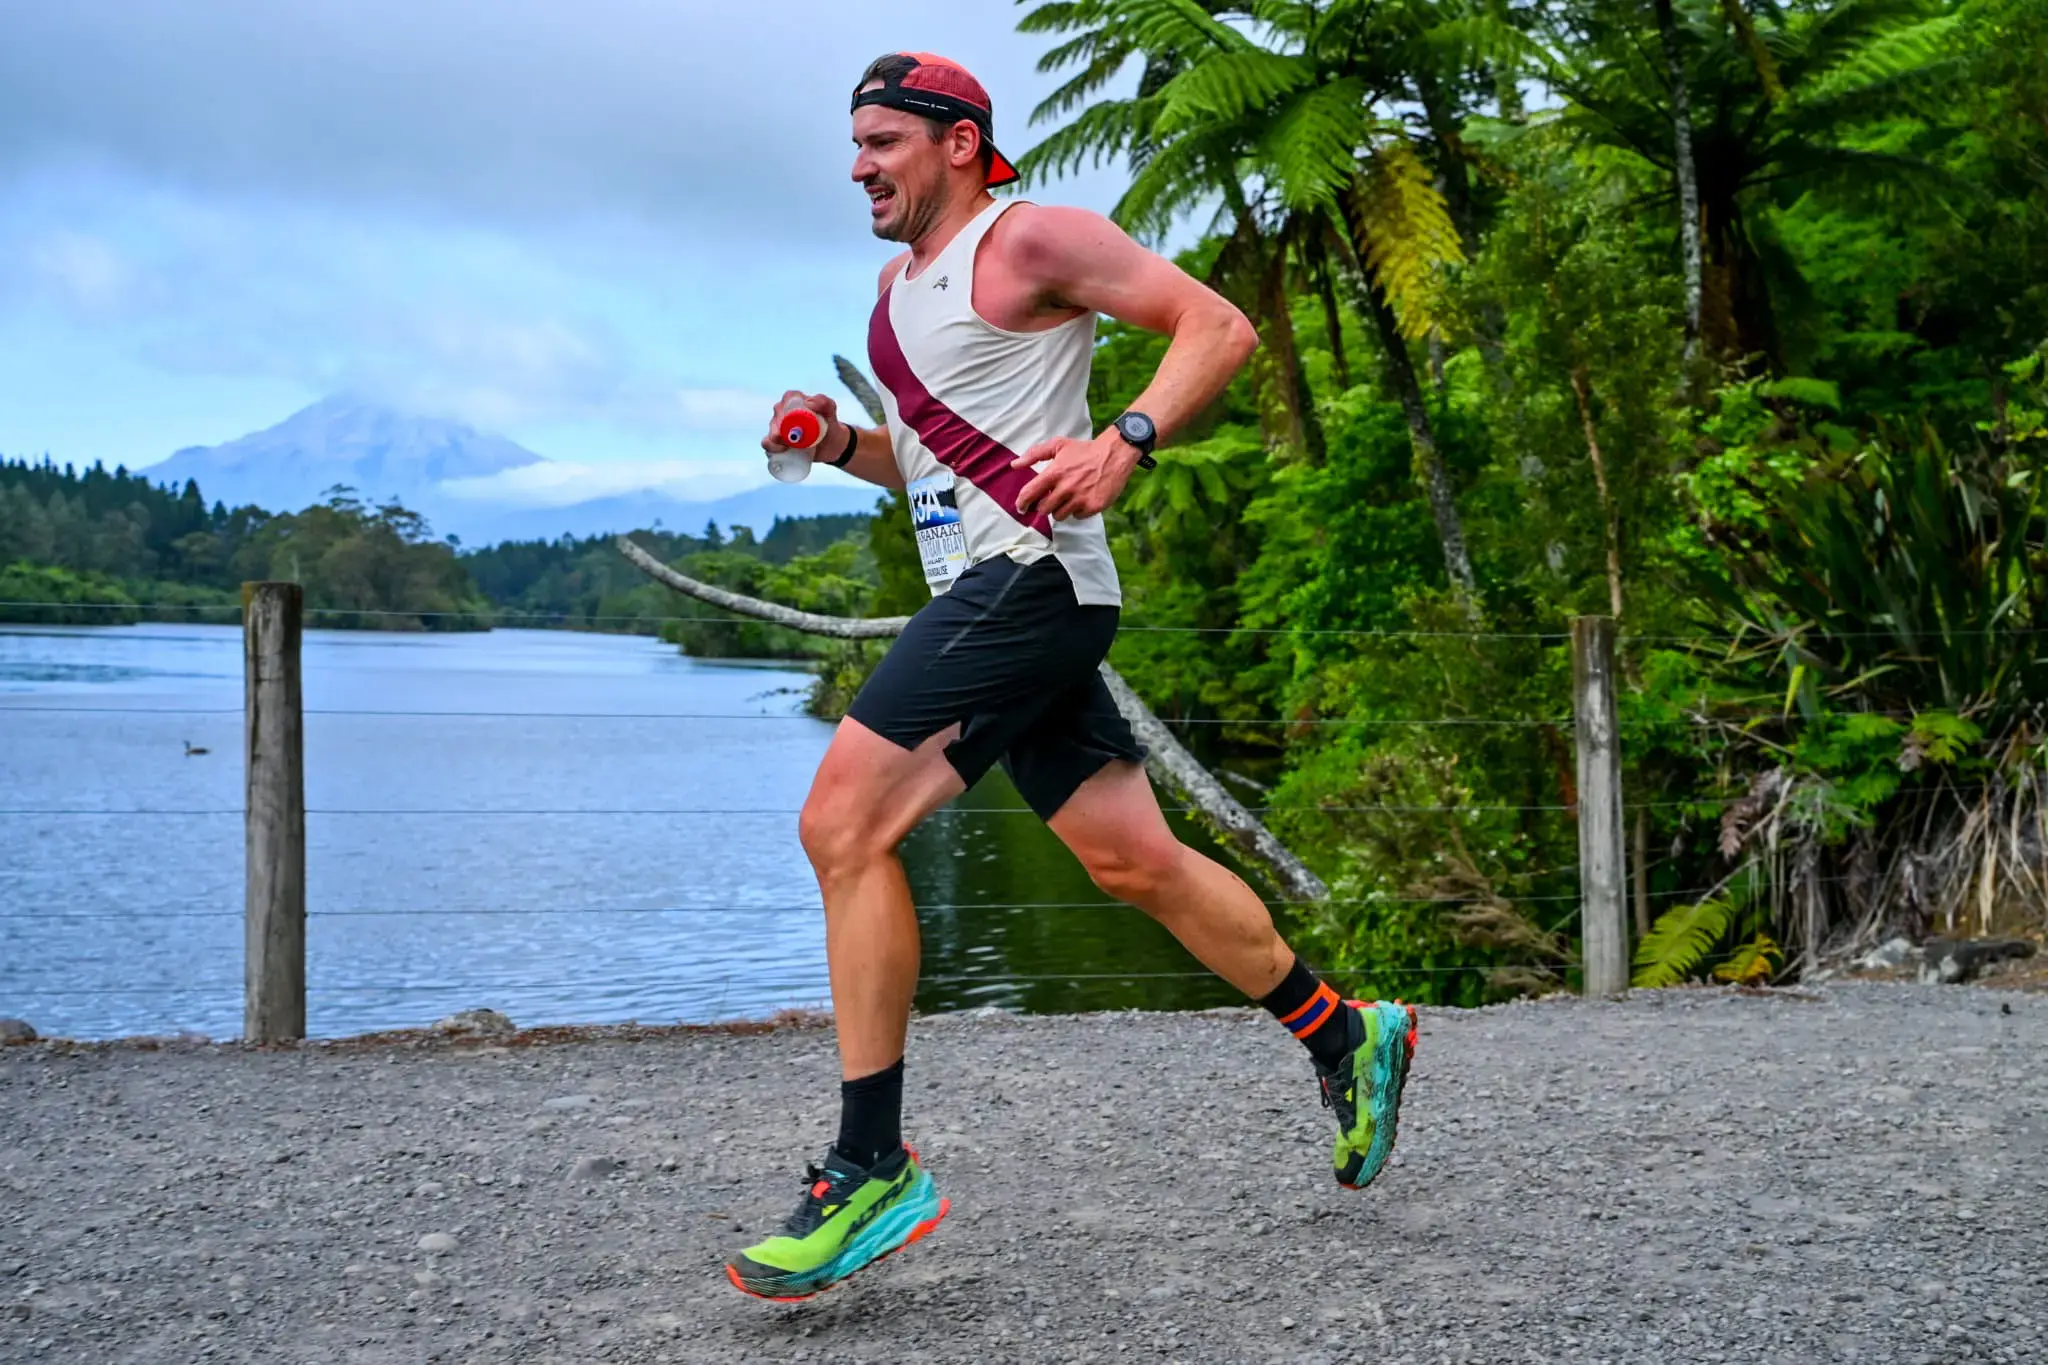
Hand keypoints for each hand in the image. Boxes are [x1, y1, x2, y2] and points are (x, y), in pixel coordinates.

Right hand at [762, 390, 845, 454]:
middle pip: (777, 415)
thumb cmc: (830, 425)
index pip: (788, 398)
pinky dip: (770, 447)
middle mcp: (784, 412)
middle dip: (780, 426)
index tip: (798, 419)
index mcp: (795, 401)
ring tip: (787, 447)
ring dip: (775, 439)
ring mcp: (779, 427)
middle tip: (791, 438)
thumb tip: (808, 404)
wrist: (832, 445)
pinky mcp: (777, 441)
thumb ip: (824, 403)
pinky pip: (767, 442)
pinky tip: (779, 451)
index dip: (790, 406)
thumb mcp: (831, 411)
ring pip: (771, 430)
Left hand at [1011, 429, 1139, 520]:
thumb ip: (1035, 454)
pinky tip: (1082, 499)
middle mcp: (1065, 488)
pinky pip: (1077, 517)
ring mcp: (1079, 499)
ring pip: (1059, 516)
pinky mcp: (1093, 506)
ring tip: (1068, 498)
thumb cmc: (1084, 450)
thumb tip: (1014, 464)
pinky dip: (1077, 511)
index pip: (1030, 494)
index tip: (1021, 508)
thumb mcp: (1058, 445)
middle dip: (1044, 505)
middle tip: (1052, 498)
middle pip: (1044, 509)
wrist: (1115, 454)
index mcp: (1054, 473)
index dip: (1022, 503)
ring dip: (1060, 509)